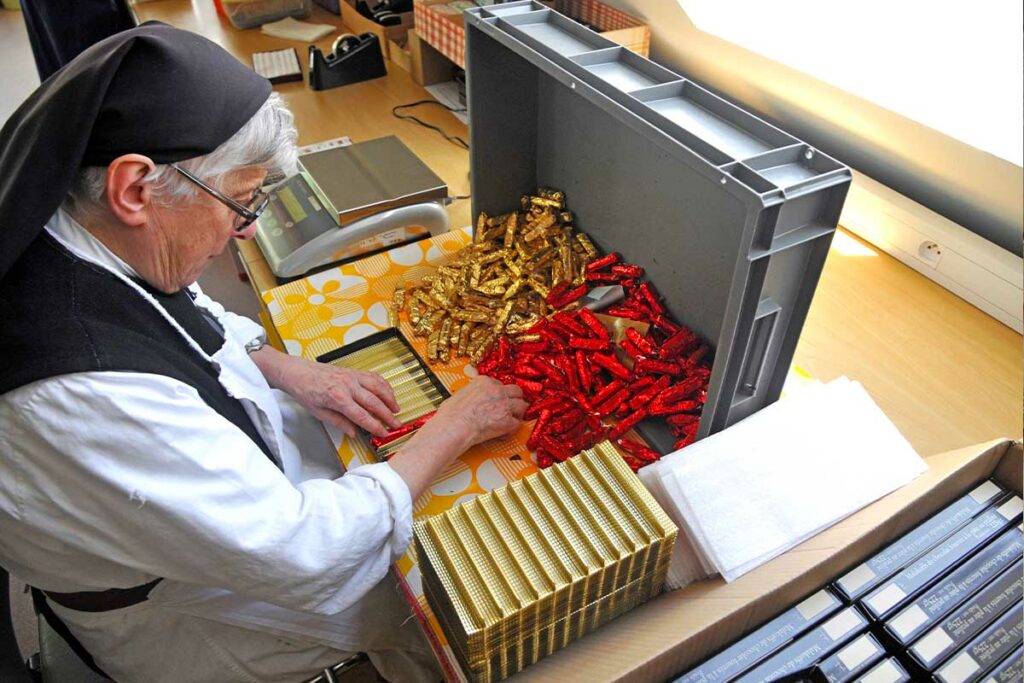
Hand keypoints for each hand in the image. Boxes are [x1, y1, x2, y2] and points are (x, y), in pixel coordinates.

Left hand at [253, 349, 401, 436]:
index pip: (362, 416)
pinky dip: (384, 385)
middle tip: (396, 425)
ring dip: (390, 399)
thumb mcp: (319, 413)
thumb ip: (339, 422)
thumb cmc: (305, 391)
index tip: (384, 433)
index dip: (375, 426)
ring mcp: (352, 376)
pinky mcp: (353, 371)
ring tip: (397, 410)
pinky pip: (373, 377)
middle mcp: (348, 386)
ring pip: (378, 387)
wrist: (297, 372)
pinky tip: (388, 393)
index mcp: (338, 398)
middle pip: (374, 403)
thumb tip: (354, 432)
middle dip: (387, 415)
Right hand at [425, 377, 527, 450]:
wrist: (453, 426)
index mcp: (484, 382)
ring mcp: (504, 405)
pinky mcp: (507, 421)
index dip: (500, 394)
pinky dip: (511, 429)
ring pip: (522, 406)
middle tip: (511, 408)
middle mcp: (497, 390)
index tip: (498, 400)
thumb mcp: (459, 395)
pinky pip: (517, 424)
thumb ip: (470, 394)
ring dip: (517, 414)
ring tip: (509, 421)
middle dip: (515, 400)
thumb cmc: (451, 414)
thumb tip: (468, 399)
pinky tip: (503, 433)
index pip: (500, 384)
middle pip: (516, 391)